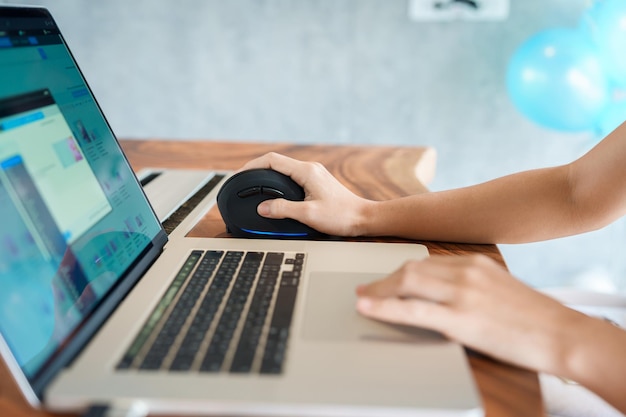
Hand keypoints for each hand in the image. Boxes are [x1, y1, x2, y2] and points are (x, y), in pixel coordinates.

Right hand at [240, 152, 371, 235]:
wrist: (364, 218)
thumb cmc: (341, 216)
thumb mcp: (308, 214)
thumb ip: (283, 210)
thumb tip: (262, 207)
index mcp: (306, 171)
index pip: (272, 160)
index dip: (253, 165)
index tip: (240, 174)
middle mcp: (310, 169)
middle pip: (277, 162)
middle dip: (258, 169)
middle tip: (244, 181)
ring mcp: (314, 174)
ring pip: (284, 169)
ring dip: (269, 175)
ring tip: (255, 185)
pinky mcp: (317, 182)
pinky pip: (292, 176)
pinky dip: (279, 181)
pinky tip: (275, 192)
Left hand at [355, 254, 591, 375]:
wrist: (562, 334)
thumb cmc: (533, 317)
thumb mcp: (499, 287)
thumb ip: (471, 284)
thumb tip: (443, 292)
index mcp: (475, 262)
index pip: (425, 262)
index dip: (399, 271)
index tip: (385, 277)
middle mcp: (465, 272)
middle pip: (411, 269)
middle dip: (384, 279)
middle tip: (366, 288)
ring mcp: (462, 294)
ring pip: (407, 283)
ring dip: (379, 291)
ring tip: (362, 299)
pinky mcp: (460, 318)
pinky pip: (412, 309)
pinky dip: (385, 307)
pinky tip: (369, 307)